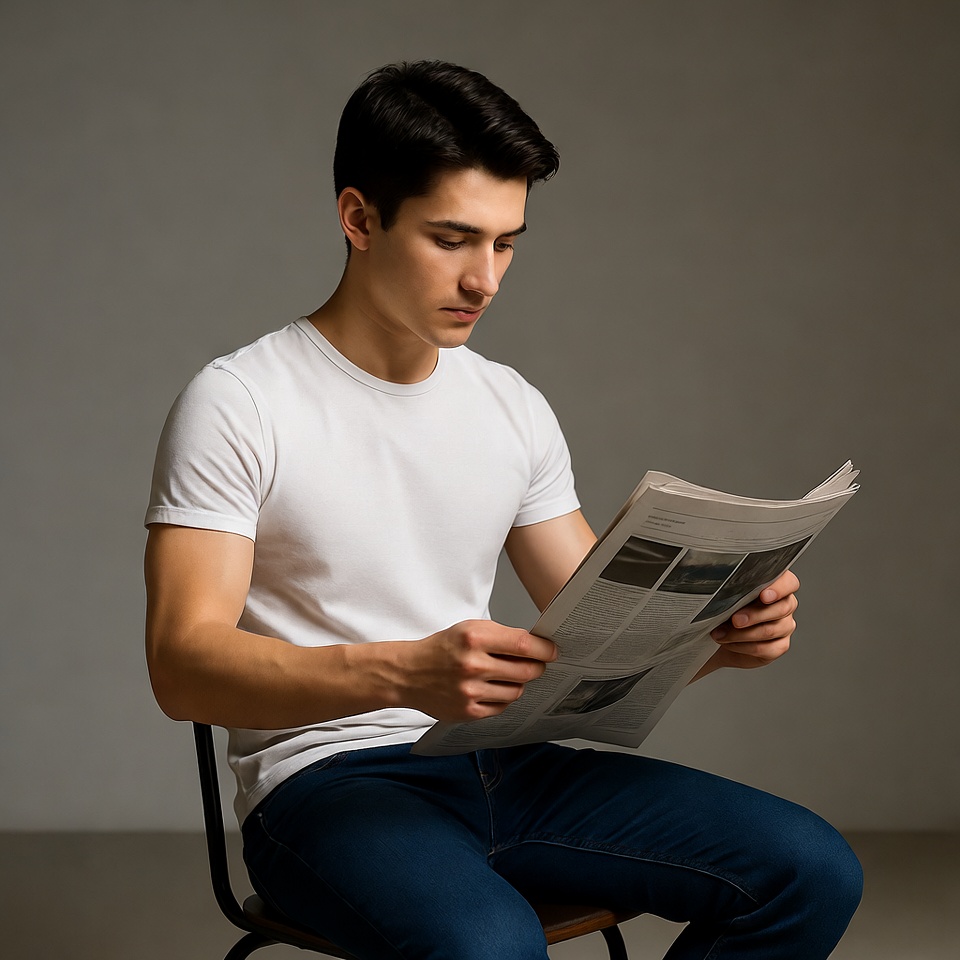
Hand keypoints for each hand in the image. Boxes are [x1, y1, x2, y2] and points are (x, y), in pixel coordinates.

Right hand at [401, 620, 558, 721]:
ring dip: (518, 683)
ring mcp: (470, 691)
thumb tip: (535, 645)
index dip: (544, 649)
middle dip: (536, 667)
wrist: (408, 673)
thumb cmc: (441, 649)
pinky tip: (492, 689)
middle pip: (526, 670)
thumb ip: (500, 636)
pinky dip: (502, 698)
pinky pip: (502, 707)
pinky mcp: (468, 711)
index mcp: (474, 638)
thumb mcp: (468, 629)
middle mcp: (473, 665)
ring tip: (507, 676)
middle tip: (535, 664)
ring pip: (517, 691)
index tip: (552, 651)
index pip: (523, 644)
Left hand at [694, 570, 799, 679]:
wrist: (723, 634)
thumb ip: (734, 589)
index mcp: (777, 585)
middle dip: (754, 615)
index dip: (779, 589)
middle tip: (734, 619)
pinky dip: (744, 647)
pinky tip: (729, 643)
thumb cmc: (728, 608)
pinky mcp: (780, 645)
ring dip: (742, 634)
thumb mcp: (728, 594)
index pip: (789, 583)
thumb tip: (724, 590)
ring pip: (771, 630)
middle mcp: (785, 604)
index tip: (763, 595)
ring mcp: (785, 626)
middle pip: (781, 609)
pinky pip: (767, 648)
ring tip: (721, 633)